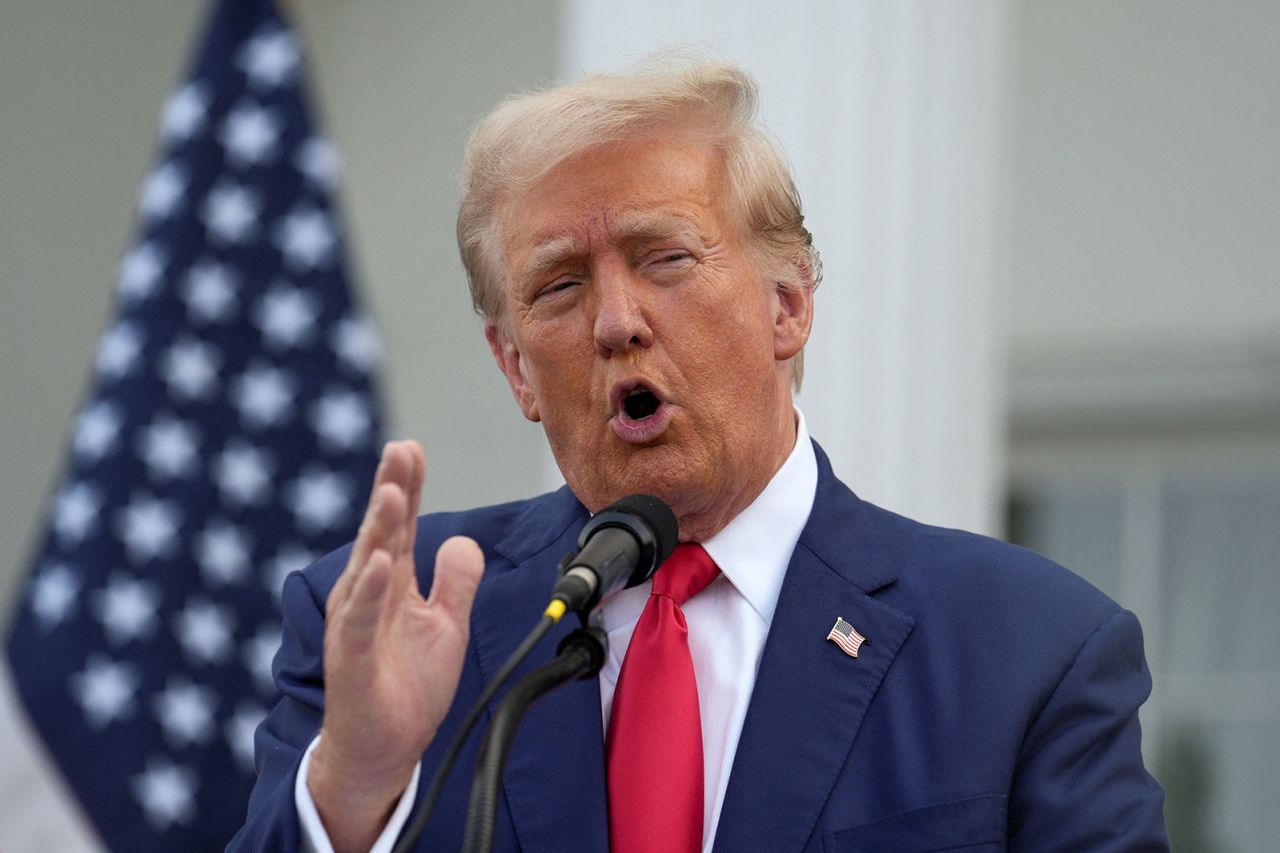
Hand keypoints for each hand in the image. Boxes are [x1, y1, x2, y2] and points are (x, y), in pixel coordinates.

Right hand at [307, 440, 483, 852]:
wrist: (383, 751)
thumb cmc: (407, 688)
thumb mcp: (446, 627)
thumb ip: (455, 584)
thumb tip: (462, 540)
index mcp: (391, 585)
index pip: (400, 527)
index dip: (408, 488)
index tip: (412, 448)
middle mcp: (367, 596)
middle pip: (381, 534)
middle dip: (391, 490)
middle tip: (401, 449)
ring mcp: (356, 625)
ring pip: (368, 567)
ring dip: (380, 528)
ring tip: (394, 490)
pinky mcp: (354, 659)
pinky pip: (362, 620)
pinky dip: (370, 590)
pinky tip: (380, 563)